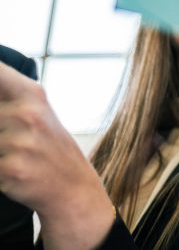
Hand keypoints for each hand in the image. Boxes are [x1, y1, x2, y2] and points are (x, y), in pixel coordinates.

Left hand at [0, 63, 114, 249]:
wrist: (71, 186)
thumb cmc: (46, 145)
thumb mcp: (34, 109)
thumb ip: (4, 94)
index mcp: (31, 93)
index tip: (2, 112)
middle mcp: (27, 113)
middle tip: (12, 139)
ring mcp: (20, 141)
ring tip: (10, 153)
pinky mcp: (11, 169)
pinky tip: (10, 168)